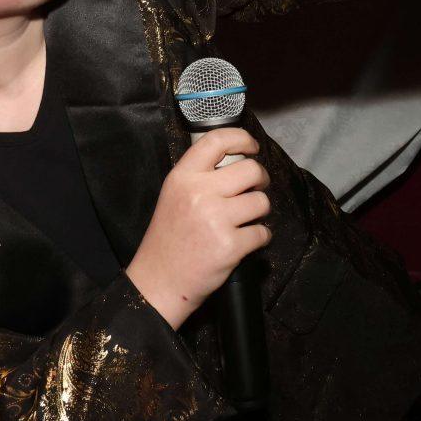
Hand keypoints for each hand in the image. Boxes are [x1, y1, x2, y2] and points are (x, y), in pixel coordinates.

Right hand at [126, 128, 270, 329]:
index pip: (217, 140)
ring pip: (262, 201)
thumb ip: (199, 176)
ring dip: (260, 211)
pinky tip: (246, 241)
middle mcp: (200, 193)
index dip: (242, 139)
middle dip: (261, 179)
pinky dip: (260, 237)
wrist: (158, 281)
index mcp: (183, 177)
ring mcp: (216, 219)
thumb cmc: (168, 237)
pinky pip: (262, 232)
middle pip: (251, 170)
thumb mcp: (174, 195)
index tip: (252, 147)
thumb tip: (237, 160)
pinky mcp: (230, 246)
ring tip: (246, 219)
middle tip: (255, 188)